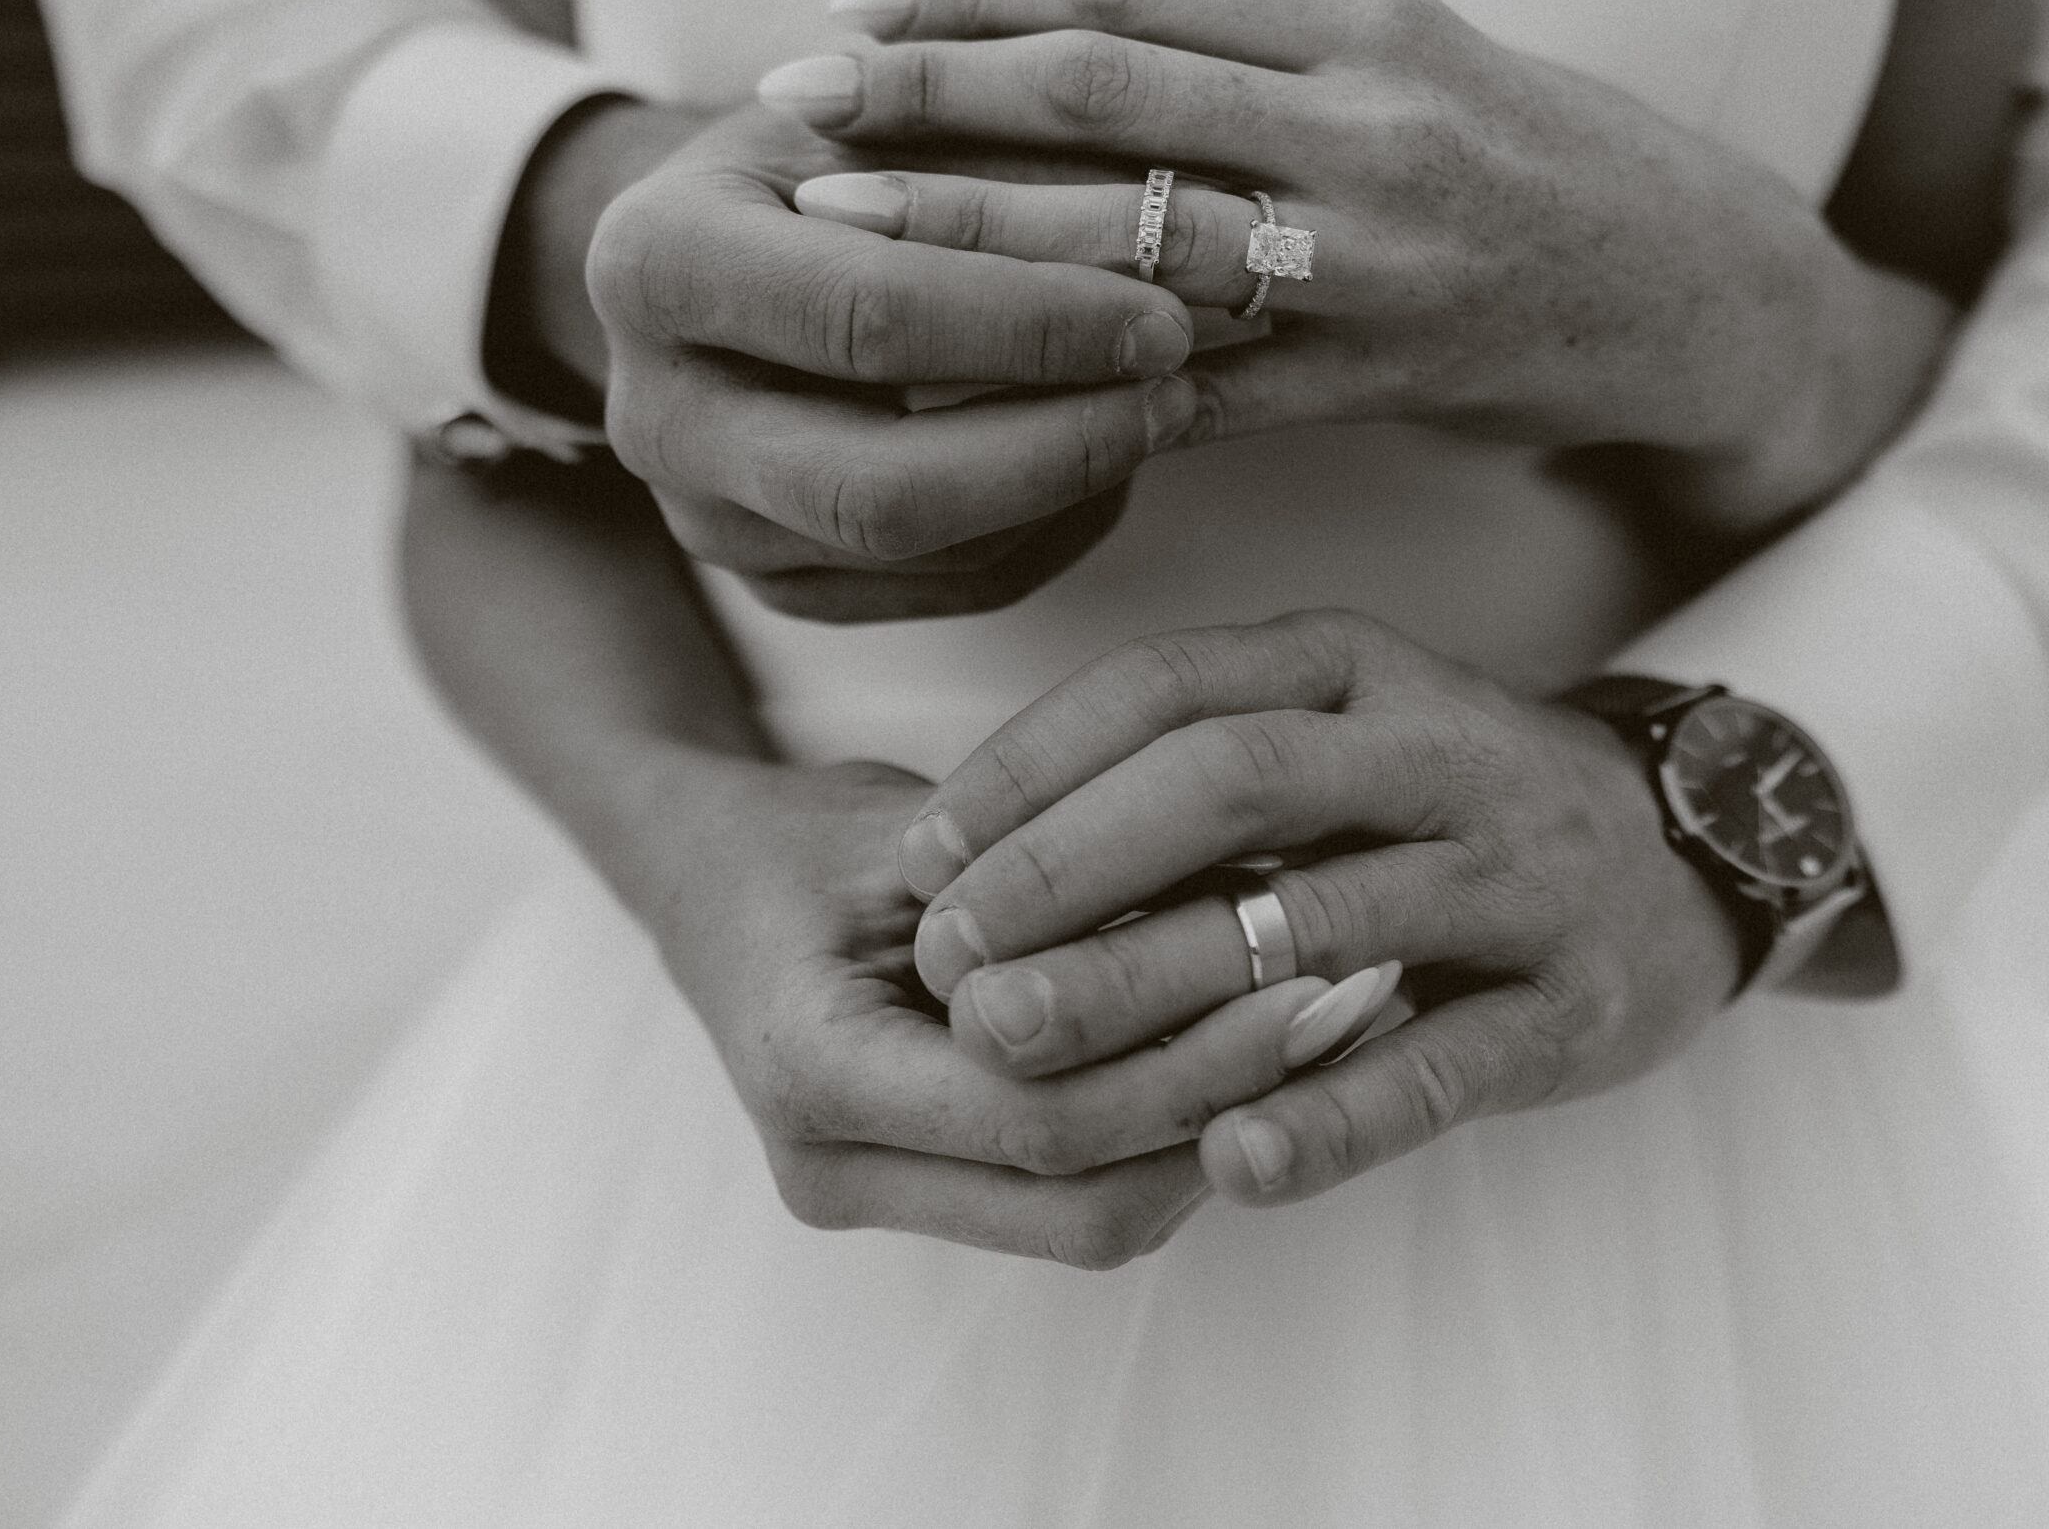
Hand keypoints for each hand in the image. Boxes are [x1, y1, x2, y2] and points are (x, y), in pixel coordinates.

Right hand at [568, 103, 1203, 619]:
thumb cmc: (820, 153)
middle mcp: (654, 420)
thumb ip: (1005, 160)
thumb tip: (1177, 223)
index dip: (1031, 325)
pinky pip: (947, 589)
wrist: (716, 247)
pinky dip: (1050, 525)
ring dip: (1068, 486)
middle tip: (1176, 389)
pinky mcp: (778, 590)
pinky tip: (1104, 451)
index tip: (1163, 310)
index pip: (864, 318)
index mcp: (656, 264)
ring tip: (1160, 405)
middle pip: (878, 489)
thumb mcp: (887, 112)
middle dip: (1056, 446)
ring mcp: (707, 525)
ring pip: (926, 553)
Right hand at [599, 752, 1340, 1263]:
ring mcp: (876, 1197)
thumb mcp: (914, 831)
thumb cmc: (801, 839)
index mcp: (811, 1070)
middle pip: (1082, 1199)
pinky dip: (1173, 1134)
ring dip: (1216, 1135)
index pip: (1038, 1116)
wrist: (705, 886)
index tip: (1296, 980)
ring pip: (1095, 1218)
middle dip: (1225, 1113)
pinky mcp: (929, 1197)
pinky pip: (1076, 1197)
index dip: (1184, 1064)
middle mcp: (833, 1168)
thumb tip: (1240, 897)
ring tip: (1324, 1033)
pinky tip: (1255, 1053)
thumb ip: (1051, 883)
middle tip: (1343, 1015)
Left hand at [768, 0, 1953, 537]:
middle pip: (1101, 92)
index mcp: (1364, 24)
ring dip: (962, 239)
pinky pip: (1188, 388)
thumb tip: (1063, 35)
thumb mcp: (1414, 55)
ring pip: (1127, 239)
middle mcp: (1364, 126)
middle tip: (790, 108)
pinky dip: (1062, 390)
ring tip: (834, 234)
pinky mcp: (1372, 382)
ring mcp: (1370, 260)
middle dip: (926, 97)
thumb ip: (1252, 43)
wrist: (1706, 297)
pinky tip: (955, 401)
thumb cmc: (1543, 160)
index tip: (851, 10)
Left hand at [892, 609, 1742, 1207]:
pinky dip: (1334, 1114)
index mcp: (1356, 665)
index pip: (1168, 686)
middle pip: (1232, 780)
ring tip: (1021, 1047)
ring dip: (1156, 983)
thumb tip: (969, 860)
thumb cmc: (1445, 802)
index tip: (915, 854)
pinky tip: (1226, 1161)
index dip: (1029, 767)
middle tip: (946, 958)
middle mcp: (1438, 746)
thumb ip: (1191, 777)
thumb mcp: (1336, 735)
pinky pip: (1445, 1062)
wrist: (1691, 852)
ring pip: (1326, 918)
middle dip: (1067, 865)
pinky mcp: (1579, 1001)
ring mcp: (1519, 871)